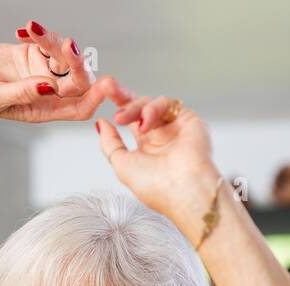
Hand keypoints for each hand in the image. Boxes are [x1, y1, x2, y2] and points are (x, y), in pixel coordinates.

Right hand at [0, 22, 129, 123]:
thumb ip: (23, 93)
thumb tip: (50, 88)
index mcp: (44, 110)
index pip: (80, 107)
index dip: (94, 97)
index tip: (103, 83)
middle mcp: (49, 92)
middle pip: (78, 79)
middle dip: (78, 62)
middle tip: (67, 44)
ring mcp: (43, 71)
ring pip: (64, 56)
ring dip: (53, 40)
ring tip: (32, 29)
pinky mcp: (34, 53)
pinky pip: (48, 40)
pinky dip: (39, 33)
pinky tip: (22, 32)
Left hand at [97, 96, 222, 237]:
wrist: (184, 190)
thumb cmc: (156, 186)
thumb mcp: (121, 165)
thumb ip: (110, 143)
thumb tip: (101, 125)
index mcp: (146, 149)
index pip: (131, 121)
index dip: (119, 108)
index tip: (103, 95)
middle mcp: (161, 137)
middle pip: (140, 107)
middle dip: (123, 98)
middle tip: (108, 92)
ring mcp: (175, 128)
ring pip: (151, 104)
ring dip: (134, 108)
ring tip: (124, 120)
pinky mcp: (188, 120)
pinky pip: (167, 103)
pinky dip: (153, 109)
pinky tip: (146, 123)